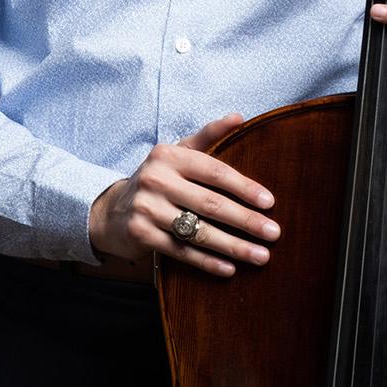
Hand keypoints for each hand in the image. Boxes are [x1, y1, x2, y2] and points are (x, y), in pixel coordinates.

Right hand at [87, 113, 278, 277]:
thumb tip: (239, 117)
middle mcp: (156, 179)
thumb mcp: (177, 153)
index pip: (215, 172)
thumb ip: (208, 136)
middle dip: (246, 221)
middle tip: (274, 233)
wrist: (112, 210)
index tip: (270, 203)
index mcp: (169, 155)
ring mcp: (146, 208)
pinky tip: (230, 269)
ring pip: (198, 231)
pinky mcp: (141, 234)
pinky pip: (182, 251)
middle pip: (211, 204)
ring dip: (234, 246)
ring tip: (261, 256)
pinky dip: (207, 262)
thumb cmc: (157, 180)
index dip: (244, 187)